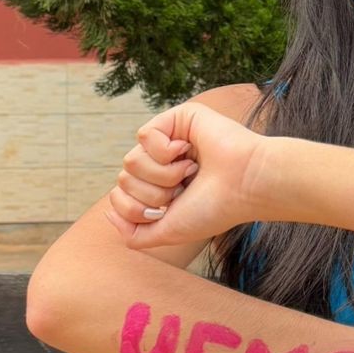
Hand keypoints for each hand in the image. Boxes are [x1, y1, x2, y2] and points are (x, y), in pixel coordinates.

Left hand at [103, 99, 266, 250]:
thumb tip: (108, 211)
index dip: (137, 209)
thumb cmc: (214, 209)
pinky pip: (144, 135)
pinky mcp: (177, 118)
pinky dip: (165, 151)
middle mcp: (163, 163)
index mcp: (161, 186)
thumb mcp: (168, 231)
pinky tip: (189, 151)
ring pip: (131, 160)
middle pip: (124, 179)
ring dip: (162, 174)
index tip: (172, 208)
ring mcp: (169, 140)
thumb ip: (134, 234)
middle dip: (153, 193)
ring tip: (190, 171)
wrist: (244, 186)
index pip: (122, 196)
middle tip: (185, 189)